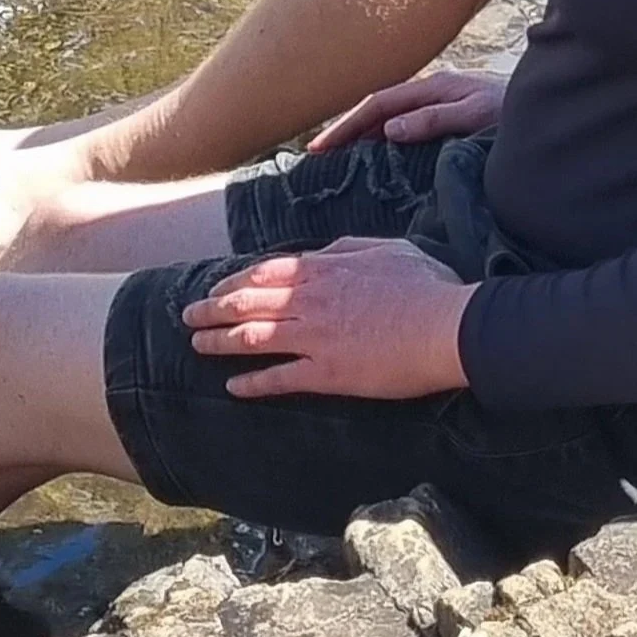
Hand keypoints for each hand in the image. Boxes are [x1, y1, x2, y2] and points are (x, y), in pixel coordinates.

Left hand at [184, 236, 473, 400]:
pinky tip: (232, 388)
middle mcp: (311, 301)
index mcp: (326, 269)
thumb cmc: (428, 287)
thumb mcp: (386, 249)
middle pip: (247, 303)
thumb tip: (325, 252)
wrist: (448, 326)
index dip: (235, 281)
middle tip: (188, 316)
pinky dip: (251, 384)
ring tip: (196, 346)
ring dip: (219, 342)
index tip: (218, 287)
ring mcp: (315, 337)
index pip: (266, 272)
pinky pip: (278, 379)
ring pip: (252, 338)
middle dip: (212, 309)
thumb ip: (349, 248)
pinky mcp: (327, 373)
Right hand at [307, 67, 507, 151]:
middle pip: (379, 109)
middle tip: (317, 155)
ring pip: (391, 117)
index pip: (378, 105)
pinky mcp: (449, 117)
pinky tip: (378, 155)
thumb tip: (390, 129)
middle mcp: (433, 92)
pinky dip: (385, 138)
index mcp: (434, 87)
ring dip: (363, 134)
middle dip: (346, 129)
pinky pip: (406, 126)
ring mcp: (440, 103)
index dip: (347, 125)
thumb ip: (434, 119)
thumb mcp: (477, 115)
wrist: (552, 111)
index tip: (321, 148)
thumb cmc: (516, 113)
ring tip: (337, 157)